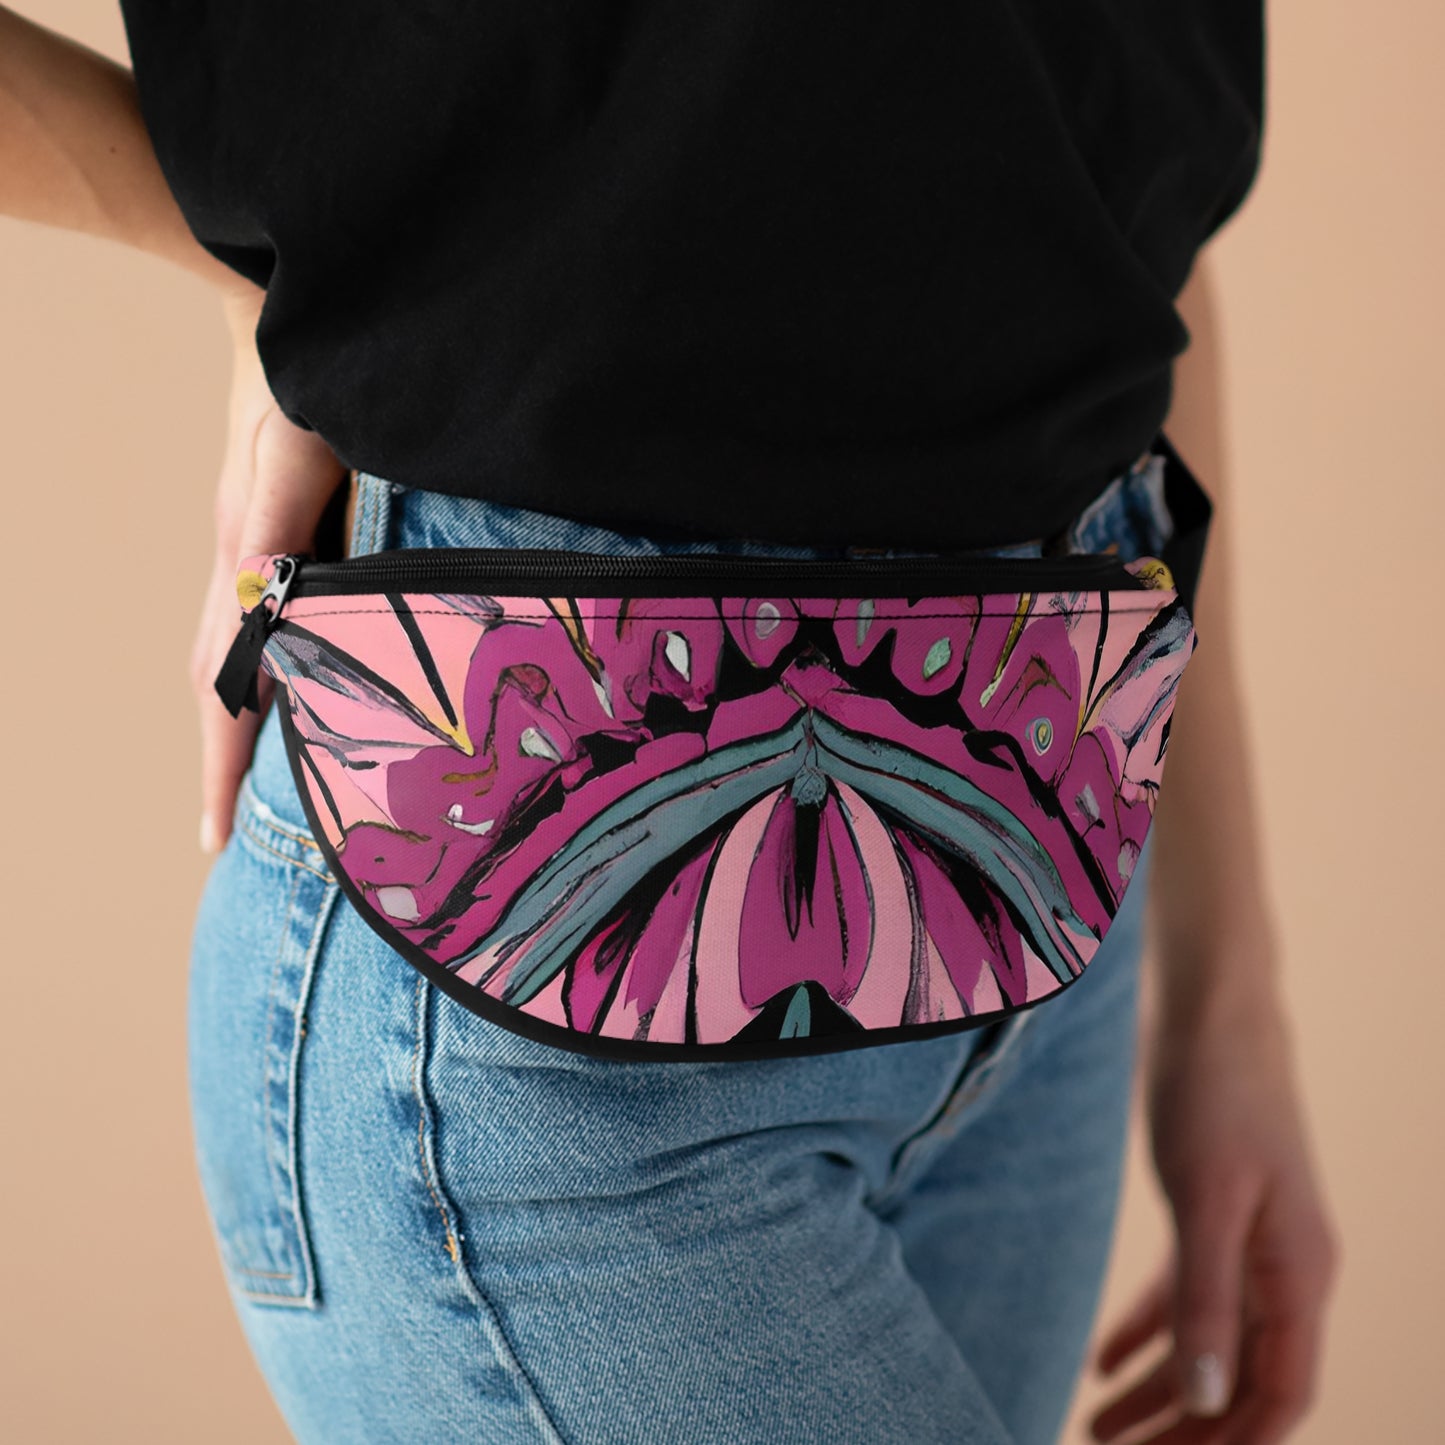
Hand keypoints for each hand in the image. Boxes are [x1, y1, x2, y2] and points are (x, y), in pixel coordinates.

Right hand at [191, 287, 346, 852]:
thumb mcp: (294, 445)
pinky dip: (264, 669)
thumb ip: (275, 521)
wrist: (285, 309)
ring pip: (233, 654)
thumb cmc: (300, 373)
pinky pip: (261, 619)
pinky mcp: (280, 530)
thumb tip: (258, 608)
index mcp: (246, 557)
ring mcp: (256, 547)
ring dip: (239, 722)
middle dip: (221, 761)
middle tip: (224, 835)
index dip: (221, 761)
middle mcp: (243, 563)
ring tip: (250, 785)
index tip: (213, 836)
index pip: (222, 682)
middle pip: (217, 682)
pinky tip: (292, 685)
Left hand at [1088, 978, 1339, 1443]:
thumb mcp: (1207, 1197)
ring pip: (1208, 1342)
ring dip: (1156, 1392)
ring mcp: (1250, 1240)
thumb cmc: (1216, 1093)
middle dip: (1183, 1431)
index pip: (1280, 1394)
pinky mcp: (1213, 1212)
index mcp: (1300, 1273)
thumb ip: (1207, 1297)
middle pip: (1239, 1380)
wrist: (1211, 1009)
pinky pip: (1185, 1295)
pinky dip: (1147, 1332)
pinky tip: (1101, 1362)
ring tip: (1093, 1427)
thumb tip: (1208, 1402)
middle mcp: (1283, 1268)